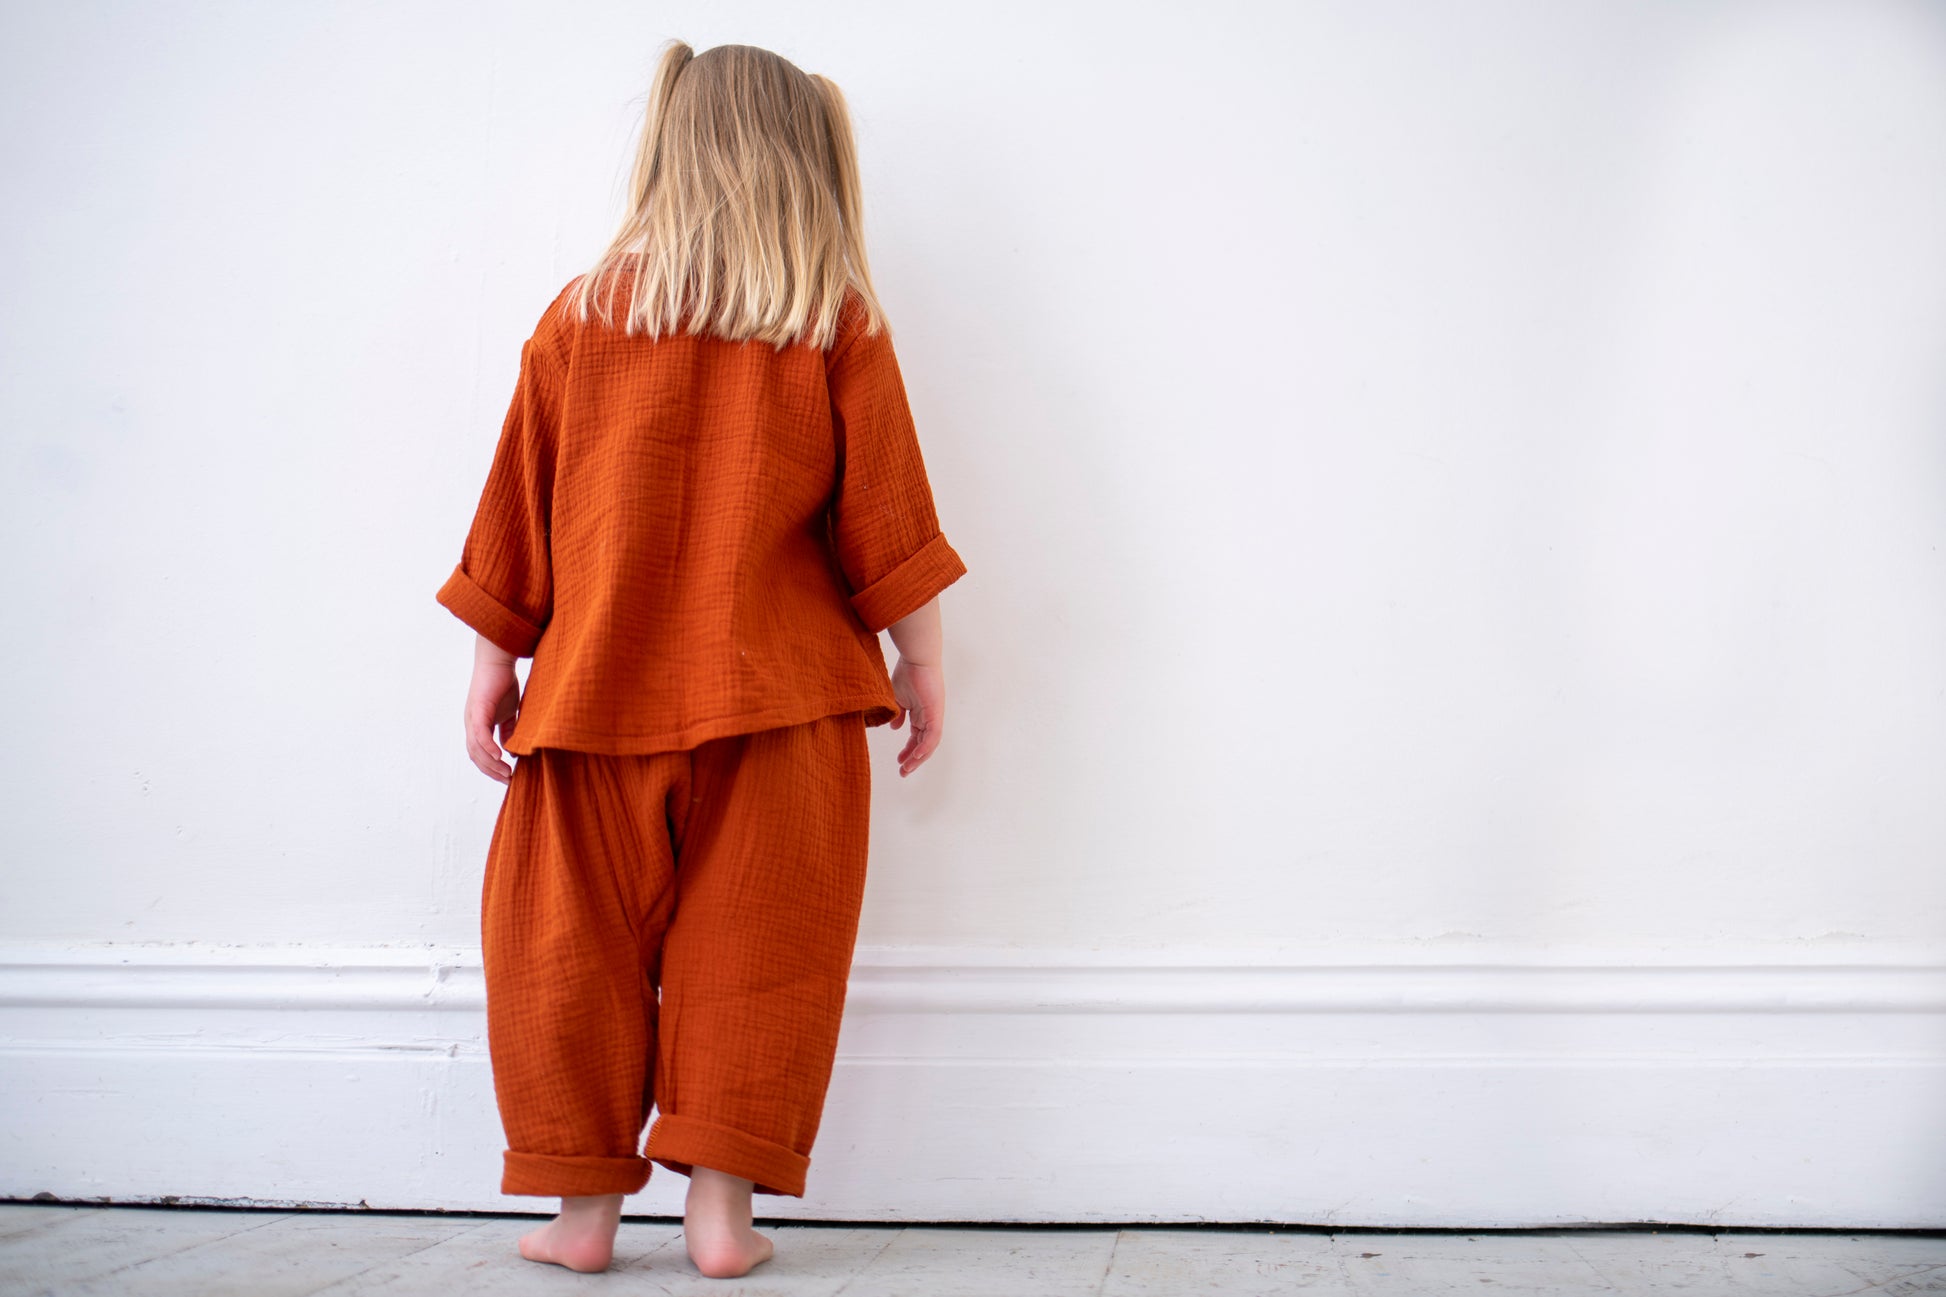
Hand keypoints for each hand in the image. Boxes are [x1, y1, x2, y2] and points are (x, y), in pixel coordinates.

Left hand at [463, 651, 522, 783]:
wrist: (498, 660)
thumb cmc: (503, 683)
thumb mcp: (509, 712)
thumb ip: (509, 731)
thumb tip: (511, 751)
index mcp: (477, 725)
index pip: (479, 754)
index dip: (491, 768)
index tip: (506, 778)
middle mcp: (470, 724)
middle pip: (475, 756)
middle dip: (491, 771)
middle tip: (508, 781)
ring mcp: (472, 717)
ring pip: (477, 749)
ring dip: (491, 764)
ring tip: (506, 773)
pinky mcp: (478, 709)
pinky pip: (481, 734)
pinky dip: (489, 748)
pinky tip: (500, 757)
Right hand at [888, 657, 943, 776]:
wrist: (916, 657)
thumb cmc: (907, 672)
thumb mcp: (897, 698)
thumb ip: (897, 714)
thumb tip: (895, 727)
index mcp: (920, 713)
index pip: (916, 737)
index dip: (908, 751)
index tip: (899, 761)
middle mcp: (929, 717)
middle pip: (924, 744)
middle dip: (913, 759)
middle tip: (903, 772)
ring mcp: (934, 715)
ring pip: (929, 743)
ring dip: (918, 758)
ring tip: (907, 768)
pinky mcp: (936, 713)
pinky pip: (932, 735)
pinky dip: (925, 747)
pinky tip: (915, 756)